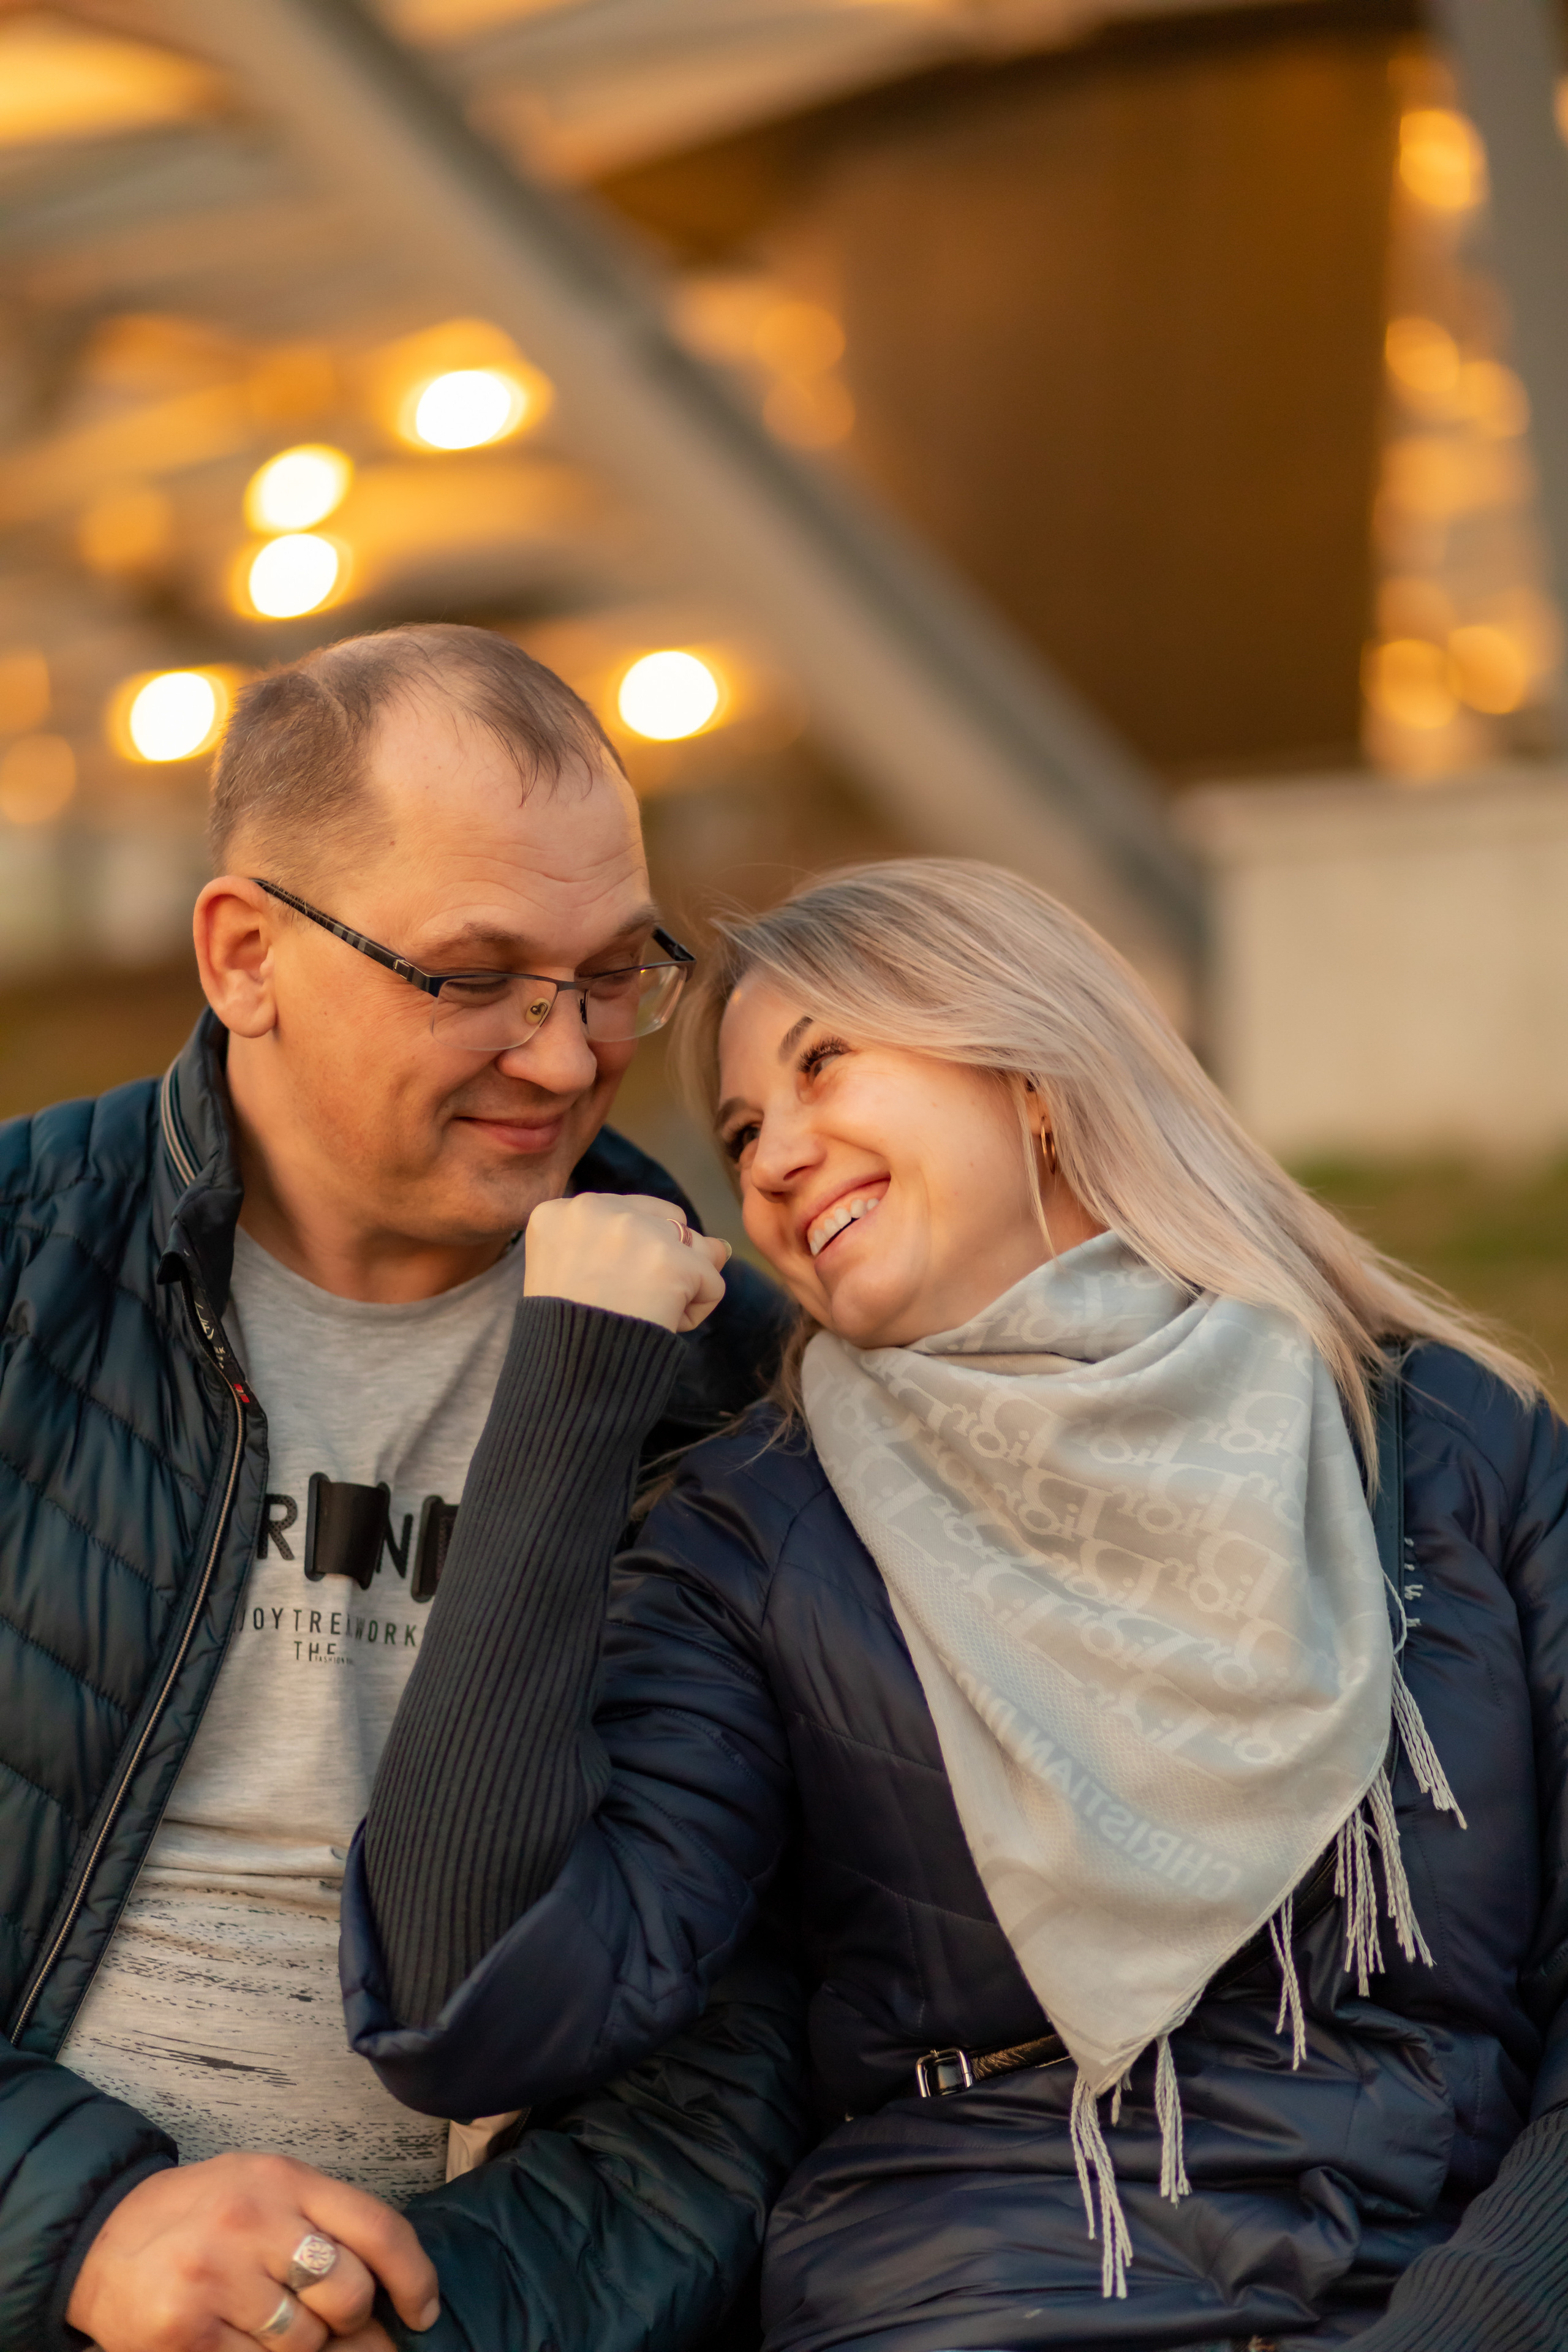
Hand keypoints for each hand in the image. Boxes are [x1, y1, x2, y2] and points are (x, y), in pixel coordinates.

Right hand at [67, 2153, 439, 2351]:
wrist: (102, 2237)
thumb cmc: (201, 2216)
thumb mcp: (267, 2192)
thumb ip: (326, 2229)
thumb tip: (390, 2307)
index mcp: (283, 2179)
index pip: (378, 2227)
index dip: (414, 2277)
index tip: (423, 2311)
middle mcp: (253, 2222)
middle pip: (348, 2293)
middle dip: (348, 2319)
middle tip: (325, 2319)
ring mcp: (216, 2279)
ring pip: (306, 2342)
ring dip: (300, 2345)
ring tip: (268, 2323)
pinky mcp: (185, 2333)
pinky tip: (238, 2340)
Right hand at [524, 1193, 729, 1332]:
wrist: (566, 1378)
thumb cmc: (568, 1337)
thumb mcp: (567, 1272)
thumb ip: (625, 1244)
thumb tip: (722, 1247)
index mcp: (559, 1213)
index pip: (627, 1215)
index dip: (629, 1258)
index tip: (604, 1288)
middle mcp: (595, 1209)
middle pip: (669, 1223)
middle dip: (665, 1262)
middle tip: (630, 1302)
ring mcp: (636, 1232)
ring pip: (696, 1248)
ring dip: (684, 1284)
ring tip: (647, 1313)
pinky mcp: (673, 1262)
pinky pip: (712, 1282)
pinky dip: (696, 1311)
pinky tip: (661, 1325)